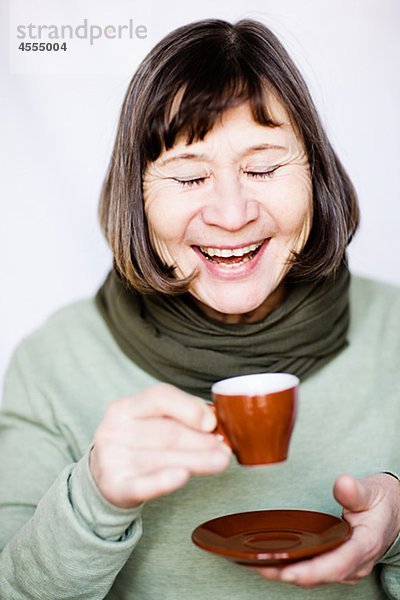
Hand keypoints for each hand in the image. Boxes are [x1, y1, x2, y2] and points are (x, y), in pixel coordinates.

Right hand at [89, 384, 230, 508]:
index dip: (189, 408)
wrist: (107, 478)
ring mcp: (111, 458)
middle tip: (225, 448)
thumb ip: (181, 417)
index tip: (212, 423)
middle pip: (166, 431)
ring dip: (197, 460)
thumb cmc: (140, 445)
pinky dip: (164, 480)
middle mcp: (114, 429)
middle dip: (201, 440)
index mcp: (125, 407)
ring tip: (221, 461)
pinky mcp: (114, 487)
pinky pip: (143, 484)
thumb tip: (214, 420)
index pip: (159, 397)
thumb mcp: (153, 423)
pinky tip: (183, 476)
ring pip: (162, 458)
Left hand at [254, 473, 399, 587]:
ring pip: (317, 576)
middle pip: (322, 574)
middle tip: (262, 567)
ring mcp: (348, 566)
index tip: (288, 572)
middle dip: (292, 574)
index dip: (313, 571)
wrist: (394, 512)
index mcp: (366, 544)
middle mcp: (357, 562)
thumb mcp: (373, 490)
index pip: (339, 563)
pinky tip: (274, 562)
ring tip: (260, 565)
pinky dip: (294, 568)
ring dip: (288, 573)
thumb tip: (342, 484)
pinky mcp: (338, 563)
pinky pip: (316, 570)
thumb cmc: (380, 501)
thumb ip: (356, 490)